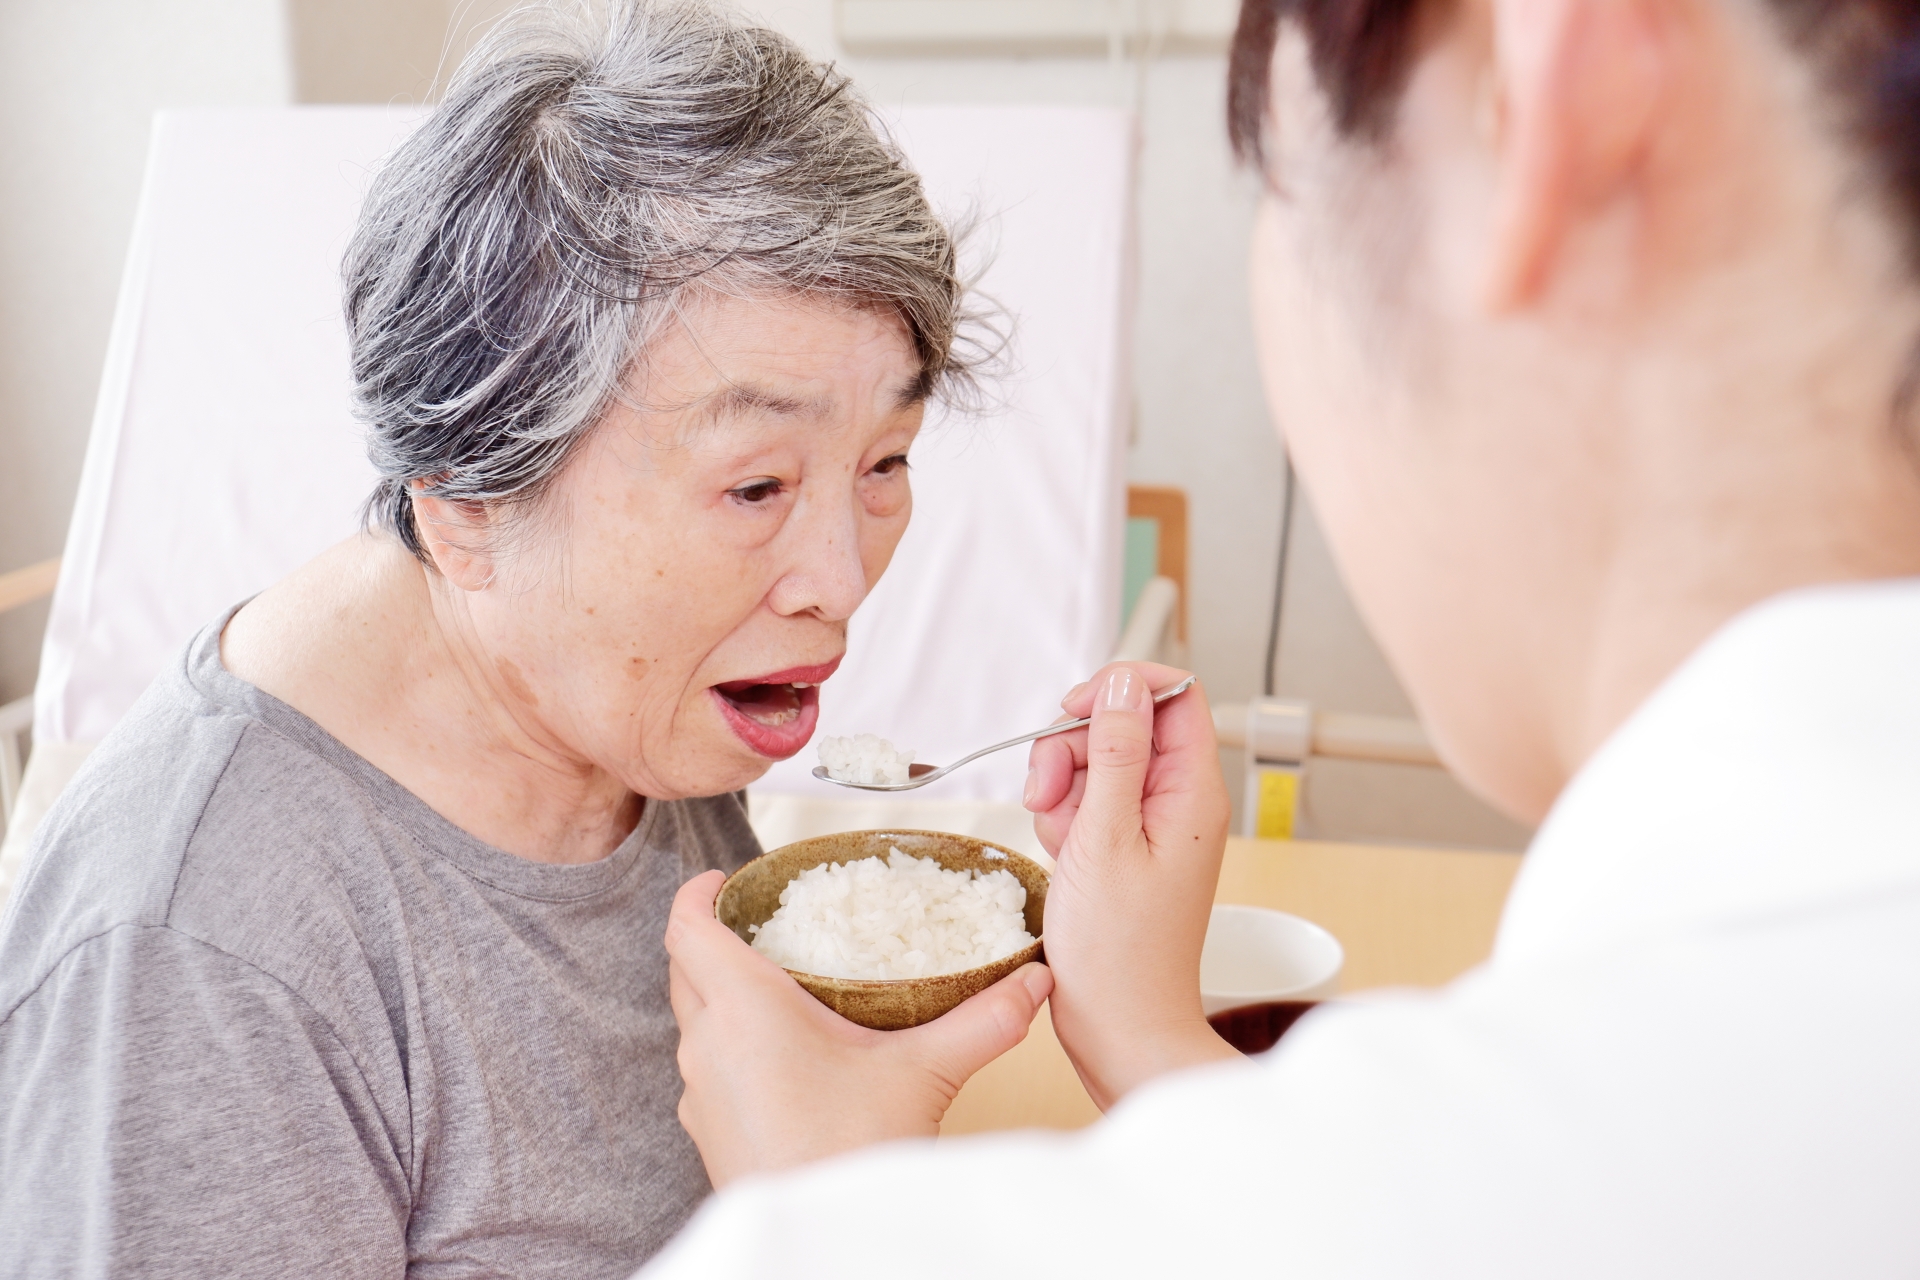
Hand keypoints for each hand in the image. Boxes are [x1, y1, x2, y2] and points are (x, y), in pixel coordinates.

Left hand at [665, 870, 1053, 1187]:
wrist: (821, 1243)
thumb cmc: (852, 1154)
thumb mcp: (926, 1073)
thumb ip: (983, 1020)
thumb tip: (1034, 981)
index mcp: (743, 1009)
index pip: (687, 929)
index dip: (697, 895)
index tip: (721, 879)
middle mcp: (706, 1046)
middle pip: (687, 971)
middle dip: (713, 939)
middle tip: (760, 924)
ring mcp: (701, 1094)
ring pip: (695, 1023)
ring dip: (722, 996)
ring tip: (781, 987)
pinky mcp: (709, 1133)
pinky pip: (708, 1069)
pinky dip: (732, 1047)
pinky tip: (786, 1061)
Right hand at [1024, 663, 1237, 1108]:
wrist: (1120, 1027)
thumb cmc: (1120, 952)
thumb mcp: (1105, 837)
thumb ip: (1114, 751)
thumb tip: (1125, 682)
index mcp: (1193, 792)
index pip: (1174, 696)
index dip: (1121, 689)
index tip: (1072, 711)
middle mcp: (1178, 802)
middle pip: (1121, 726)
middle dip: (1071, 750)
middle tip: (1047, 796)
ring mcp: (1149, 826)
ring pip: (1094, 764)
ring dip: (1060, 791)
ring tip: (1059, 843)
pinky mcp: (1122, 848)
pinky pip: (1084, 805)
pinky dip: (1062, 823)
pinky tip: (1061, 859)